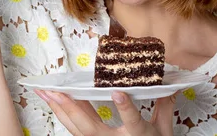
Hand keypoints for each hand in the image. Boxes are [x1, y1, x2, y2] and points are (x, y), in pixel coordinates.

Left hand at [34, 90, 176, 135]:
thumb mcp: (164, 131)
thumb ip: (165, 107)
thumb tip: (171, 85)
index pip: (133, 122)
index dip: (125, 108)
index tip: (118, 92)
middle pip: (90, 127)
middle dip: (71, 108)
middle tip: (56, 91)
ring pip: (76, 129)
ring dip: (59, 109)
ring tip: (44, 92)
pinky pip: (73, 129)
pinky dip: (62, 114)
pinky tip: (51, 101)